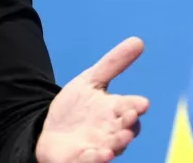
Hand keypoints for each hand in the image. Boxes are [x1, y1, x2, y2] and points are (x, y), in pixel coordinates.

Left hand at [35, 37, 148, 162]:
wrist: (51, 131)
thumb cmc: (77, 108)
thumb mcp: (91, 80)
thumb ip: (113, 63)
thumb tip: (138, 40)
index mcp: (115, 111)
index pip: (130, 108)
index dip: (136, 106)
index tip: (141, 103)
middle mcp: (111, 131)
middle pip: (125, 129)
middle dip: (128, 125)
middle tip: (129, 118)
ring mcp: (98, 147)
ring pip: (112, 148)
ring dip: (117, 145)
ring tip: (120, 140)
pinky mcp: (82, 160)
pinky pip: (90, 162)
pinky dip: (95, 160)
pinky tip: (99, 155)